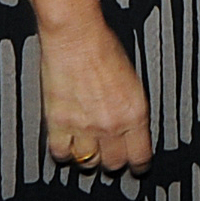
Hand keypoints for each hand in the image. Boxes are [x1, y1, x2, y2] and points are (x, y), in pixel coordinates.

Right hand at [40, 20, 151, 172]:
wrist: (75, 36)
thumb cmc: (102, 46)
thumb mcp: (131, 79)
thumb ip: (130, 108)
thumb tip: (130, 126)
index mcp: (135, 113)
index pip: (140, 156)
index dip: (137, 163)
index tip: (135, 165)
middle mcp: (111, 124)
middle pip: (114, 163)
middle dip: (112, 159)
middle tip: (108, 152)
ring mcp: (84, 126)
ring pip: (88, 162)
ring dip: (88, 156)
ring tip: (86, 146)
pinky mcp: (59, 123)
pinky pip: (61, 153)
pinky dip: (63, 150)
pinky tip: (66, 142)